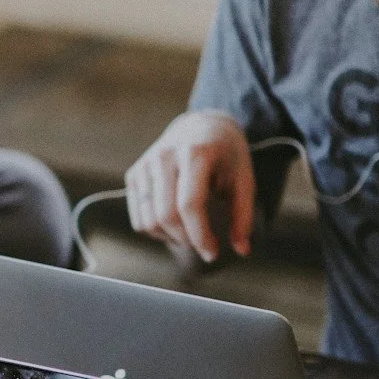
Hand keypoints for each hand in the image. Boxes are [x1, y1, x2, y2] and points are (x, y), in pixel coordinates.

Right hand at [125, 110, 255, 262]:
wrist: (201, 126)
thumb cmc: (226, 155)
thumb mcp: (243, 179)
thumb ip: (242, 215)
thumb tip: (242, 250)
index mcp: (195, 153)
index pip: (189, 204)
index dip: (200, 235)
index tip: (212, 253)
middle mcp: (164, 156)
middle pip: (166, 215)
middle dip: (185, 240)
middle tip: (202, 245)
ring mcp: (145, 165)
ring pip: (148, 220)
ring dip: (169, 238)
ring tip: (189, 235)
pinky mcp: (134, 174)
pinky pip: (139, 217)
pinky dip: (155, 231)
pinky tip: (174, 226)